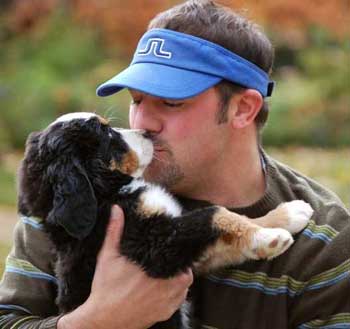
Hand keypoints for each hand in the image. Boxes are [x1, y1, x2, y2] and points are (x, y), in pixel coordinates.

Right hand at [58, 205, 192, 328]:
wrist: (102, 320)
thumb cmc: (105, 289)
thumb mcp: (108, 256)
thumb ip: (114, 231)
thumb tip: (117, 211)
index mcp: (154, 271)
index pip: (180, 261)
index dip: (181, 256)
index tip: (176, 252)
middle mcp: (164, 288)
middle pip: (185, 275)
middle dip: (181, 267)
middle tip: (171, 262)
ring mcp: (165, 304)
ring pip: (184, 289)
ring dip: (179, 281)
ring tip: (169, 274)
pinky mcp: (163, 315)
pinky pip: (178, 303)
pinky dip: (175, 296)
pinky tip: (165, 290)